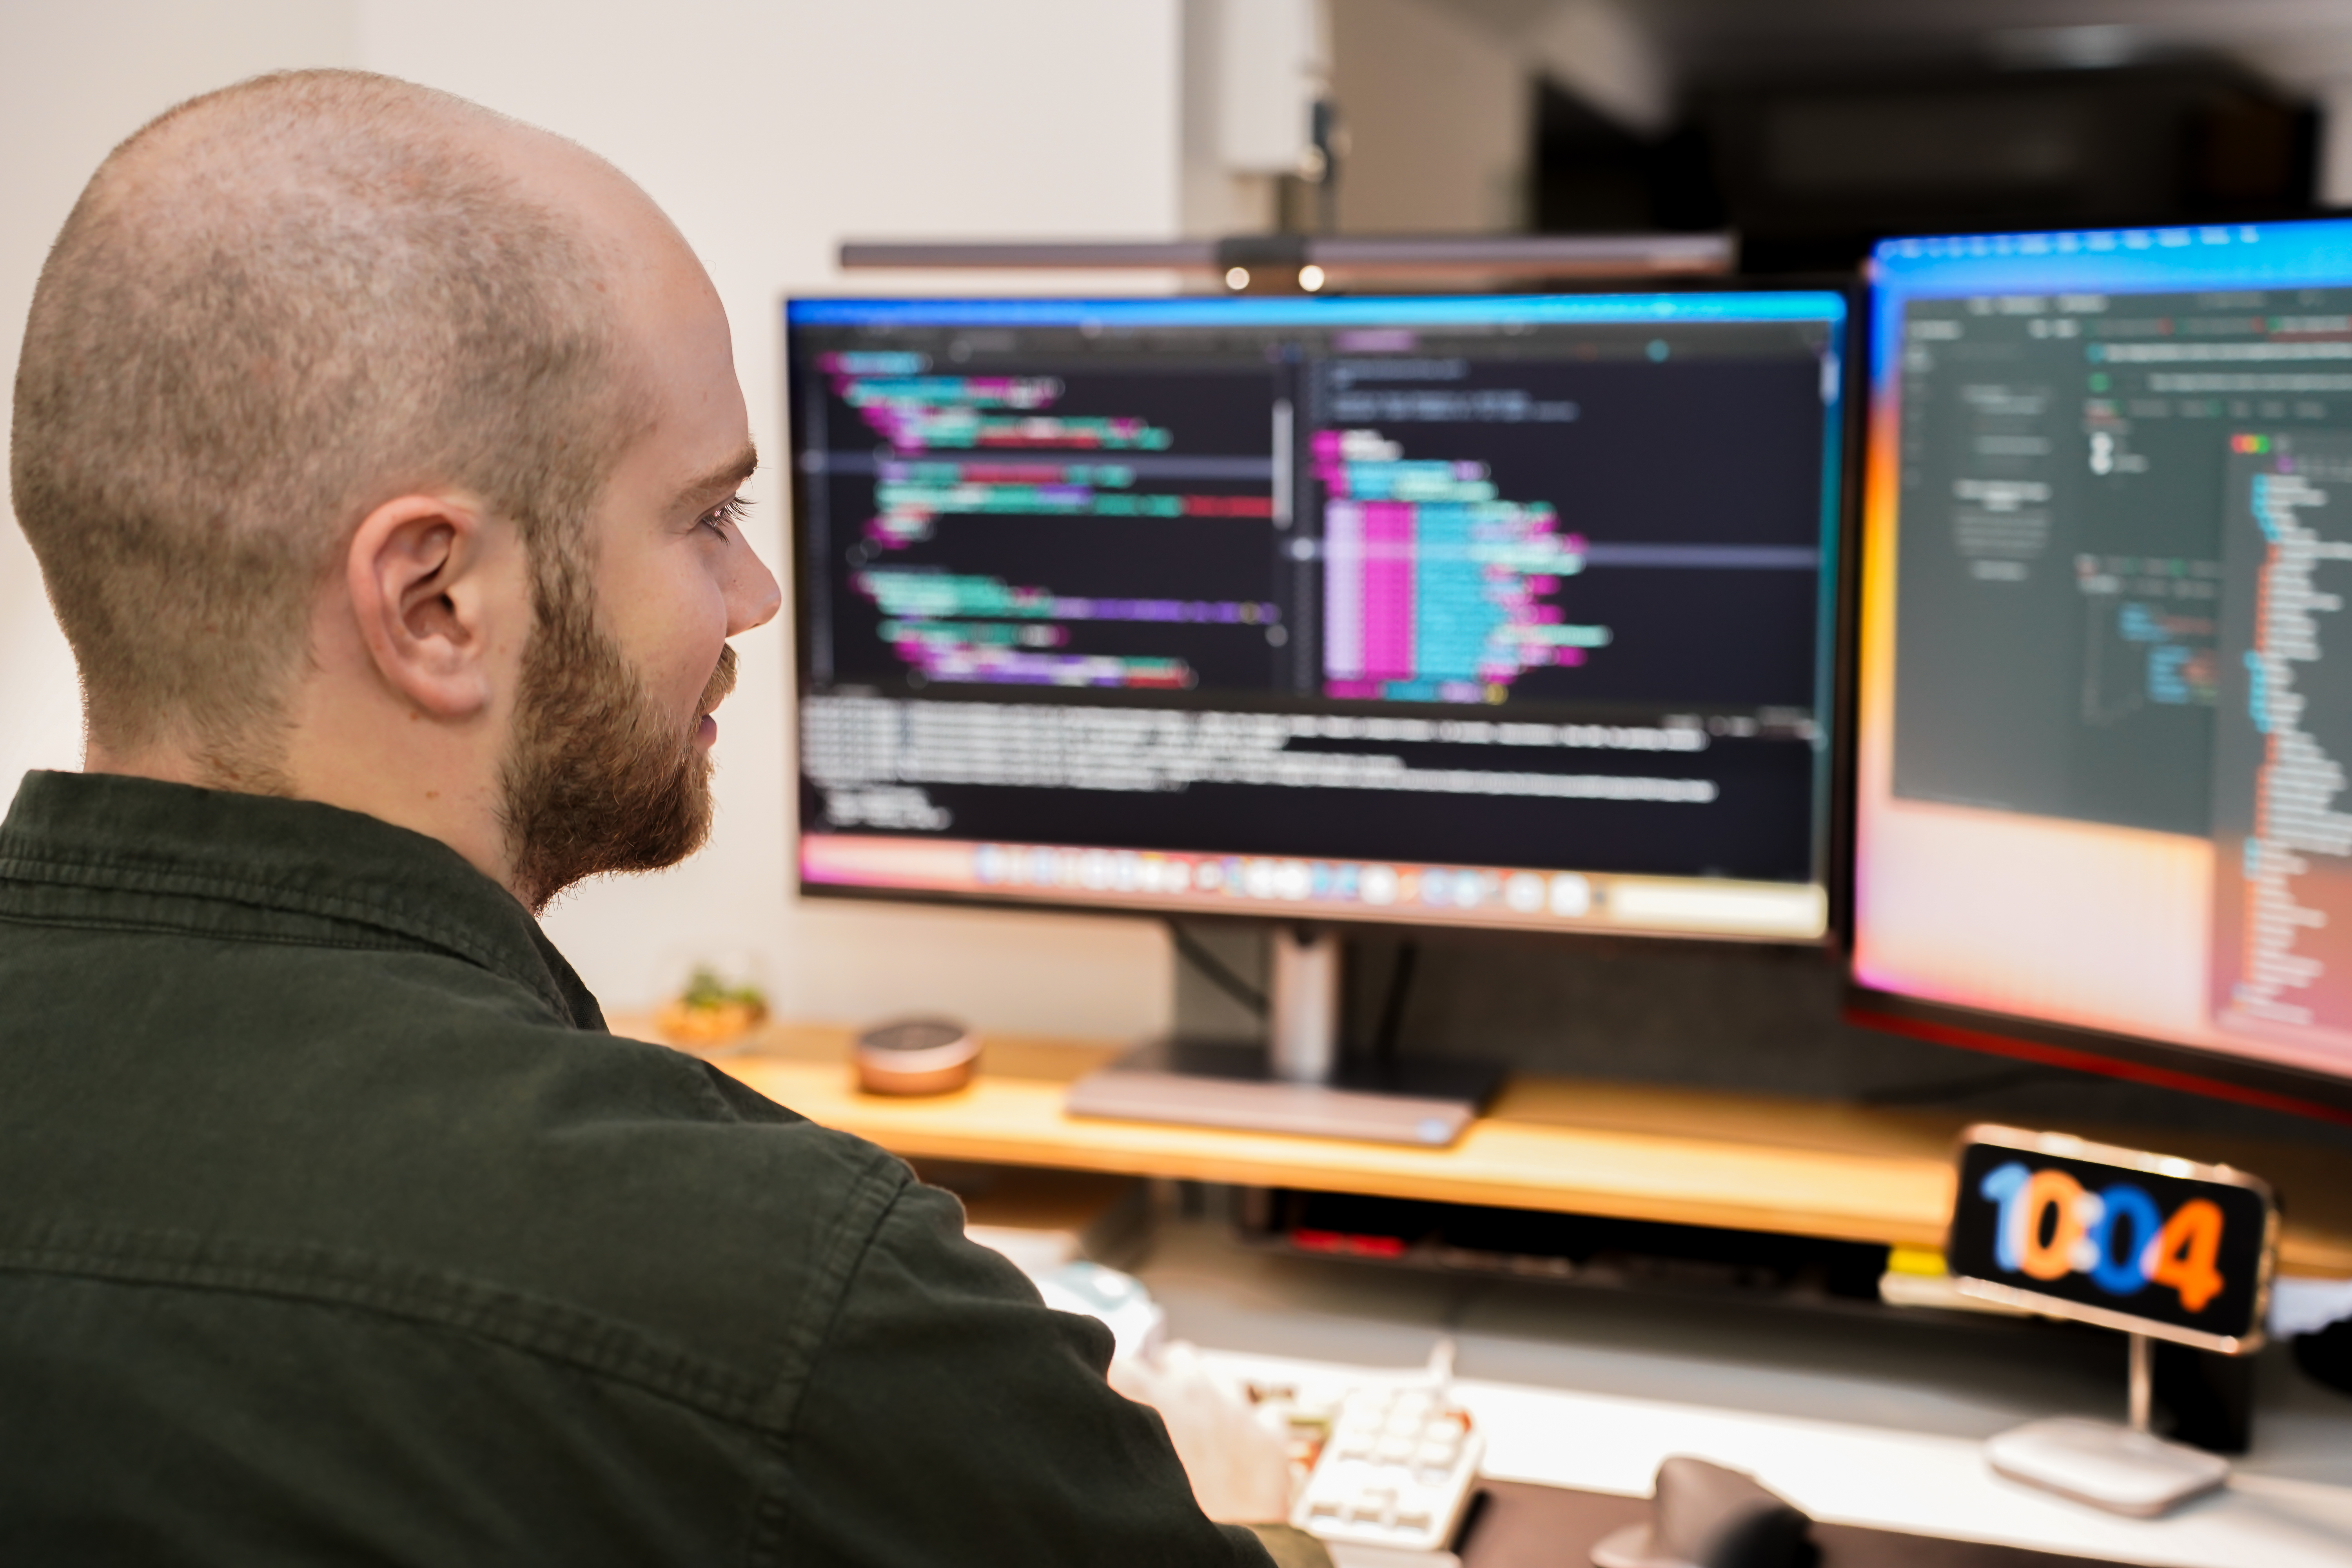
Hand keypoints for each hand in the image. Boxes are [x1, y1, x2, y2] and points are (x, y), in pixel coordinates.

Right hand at [1108, 1339, 1293, 1523]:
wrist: (1217, 1553)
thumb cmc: (1161, 1523)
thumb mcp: (1119, 1476)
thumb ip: (1115, 1439)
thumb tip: (1101, 1434)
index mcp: (1145, 1396)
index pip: (1123, 1365)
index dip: (1119, 1384)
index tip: (1119, 1396)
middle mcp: (1191, 1390)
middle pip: (1177, 1357)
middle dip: (1170, 1377)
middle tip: (1162, 1408)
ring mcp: (1234, 1409)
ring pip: (1221, 1374)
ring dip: (1210, 1392)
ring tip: (1201, 1423)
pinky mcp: (1269, 1436)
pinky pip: (1265, 1412)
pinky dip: (1255, 1425)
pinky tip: (1243, 1446)